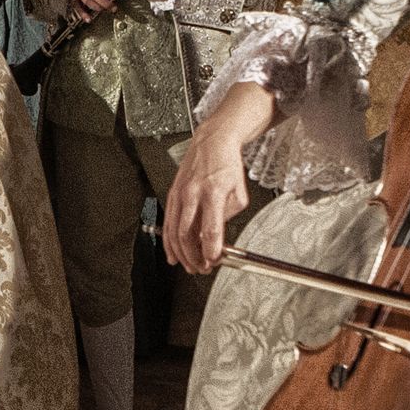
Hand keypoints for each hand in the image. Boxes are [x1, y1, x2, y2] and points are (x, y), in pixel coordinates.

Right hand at [162, 108, 266, 274]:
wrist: (213, 141)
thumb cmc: (227, 164)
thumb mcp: (240, 193)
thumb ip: (230, 216)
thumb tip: (219, 236)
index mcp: (214, 193)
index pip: (211, 229)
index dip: (212, 250)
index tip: (215, 260)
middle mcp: (194, 194)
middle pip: (188, 234)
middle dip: (194, 257)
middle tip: (203, 268)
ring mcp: (180, 194)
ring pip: (175, 231)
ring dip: (181, 253)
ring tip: (189, 266)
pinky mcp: (173, 193)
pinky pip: (169, 222)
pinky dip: (169, 241)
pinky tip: (172, 253)